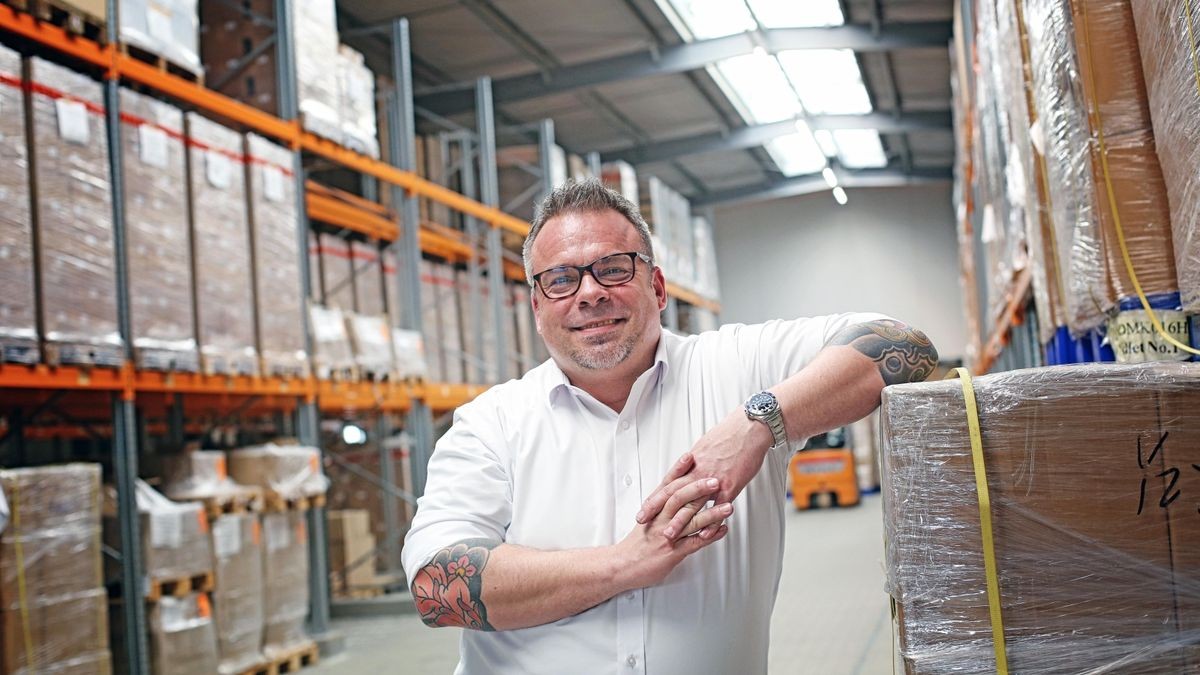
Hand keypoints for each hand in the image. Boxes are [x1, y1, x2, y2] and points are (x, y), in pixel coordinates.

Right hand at [614, 477, 730, 590]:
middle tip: (715, 480)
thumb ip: (661, 506)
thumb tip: (676, 493)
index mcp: (655, 510)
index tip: (690, 457)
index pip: (667, 485)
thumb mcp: (648, 520)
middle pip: (680, 499)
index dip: (678, 470)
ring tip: (727, 506)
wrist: (623, 565)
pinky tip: (722, 530)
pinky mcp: (673, 552)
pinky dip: (710, 536)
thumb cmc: (637, 543)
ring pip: (691, 521)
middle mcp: (661, 520)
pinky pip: (694, 543)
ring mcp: (667, 535)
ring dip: (711, 513)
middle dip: (699, 488)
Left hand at [636, 409, 772, 536]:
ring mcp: (713, 480)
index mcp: (692, 463)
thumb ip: (696, 462)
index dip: (655, 496)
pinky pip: (718, 507)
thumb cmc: (730, 435)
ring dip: (679, 521)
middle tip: (644, 522)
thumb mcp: (705, 446)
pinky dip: (711, 523)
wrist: (748, 429)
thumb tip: (689, 468)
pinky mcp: (730, 485)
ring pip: (693, 503)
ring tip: (670, 535)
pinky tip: (705, 534)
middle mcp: (699, 471)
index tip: (645, 508)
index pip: (668, 482)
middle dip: (657, 509)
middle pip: (673, 493)